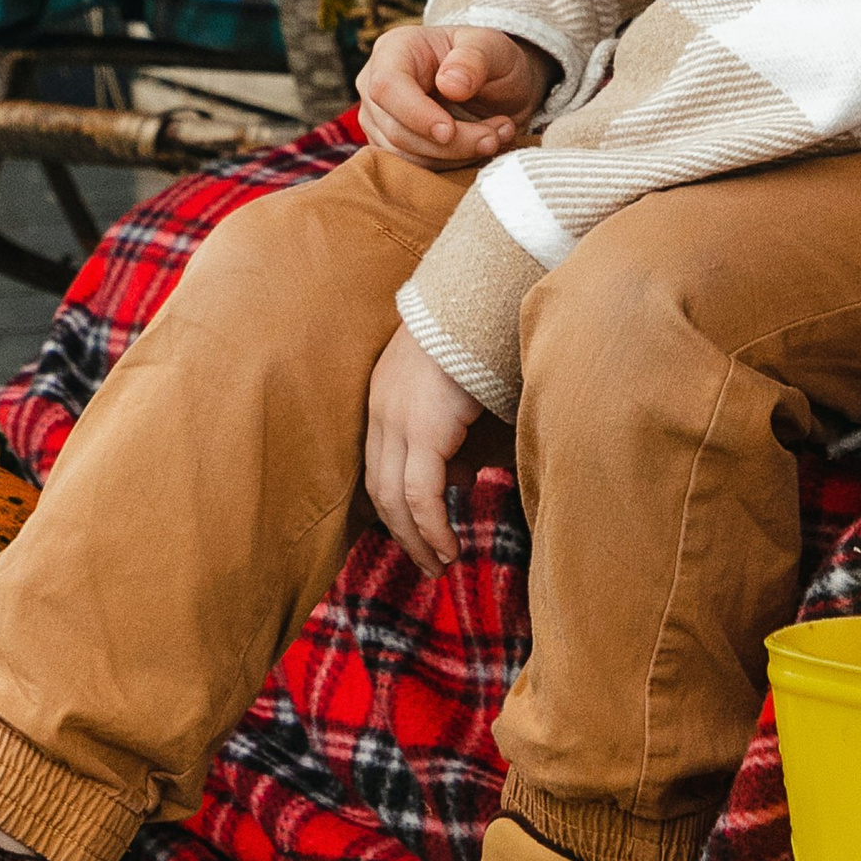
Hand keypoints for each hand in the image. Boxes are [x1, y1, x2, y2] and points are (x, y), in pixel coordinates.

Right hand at [354, 21, 547, 164]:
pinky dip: (452, 165)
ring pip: (405, 156)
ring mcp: (380, 120)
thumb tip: (450, 86)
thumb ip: (473, 60)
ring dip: (456, 157)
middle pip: (397, 130)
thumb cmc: (488, 59)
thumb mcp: (492, 47)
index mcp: (394, 50)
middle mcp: (375, 85)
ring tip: (495, 138)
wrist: (496, 85)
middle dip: (451, 143)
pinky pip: (414, 169)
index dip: (416, 114)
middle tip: (494, 137)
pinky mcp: (392, 147)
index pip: (387, 86)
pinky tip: (480, 148)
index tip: (450, 131)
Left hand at [364, 325, 482, 574]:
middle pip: (379, 489)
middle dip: (402, 532)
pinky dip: (432, 526)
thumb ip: (449, 430)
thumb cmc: (478, 336)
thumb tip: (459, 476)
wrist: (481, 296)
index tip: (418, 533)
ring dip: (417, 538)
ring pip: (395, 498)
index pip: (379, 466)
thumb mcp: (453, 388)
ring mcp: (399, 420)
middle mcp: (382, 411)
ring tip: (439, 565)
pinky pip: (421, 493)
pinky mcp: (425, 428)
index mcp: (385, 398)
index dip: (395, 506)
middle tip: (426, 563)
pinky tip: (448, 547)